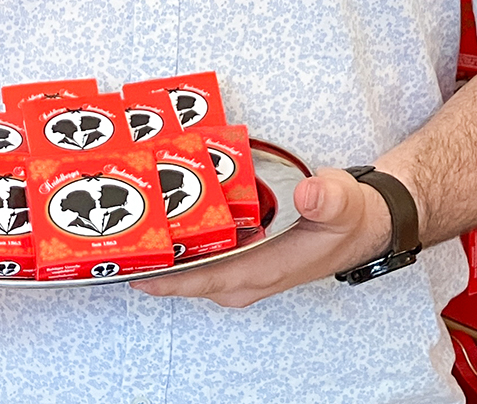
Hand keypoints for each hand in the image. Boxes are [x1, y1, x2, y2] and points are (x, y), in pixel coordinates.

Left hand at [130, 167, 394, 307]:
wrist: (361, 223)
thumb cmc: (347, 219)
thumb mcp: (343, 203)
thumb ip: (327, 199)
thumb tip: (309, 195)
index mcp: (262, 270)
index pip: (201, 281)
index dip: (162, 276)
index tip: (128, 265)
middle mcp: (244, 276)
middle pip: (185, 276)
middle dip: (150, 257)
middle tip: (114, 229)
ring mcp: (240, 269)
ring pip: (190, 265)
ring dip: (162, 247)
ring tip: (127, 215)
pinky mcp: (240, 257)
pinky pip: (201, 252)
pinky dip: (181, 237)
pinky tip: (163, 212)